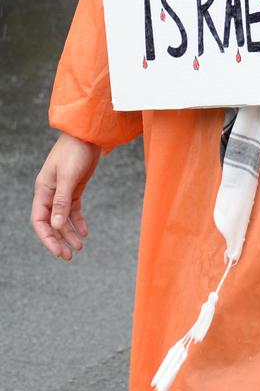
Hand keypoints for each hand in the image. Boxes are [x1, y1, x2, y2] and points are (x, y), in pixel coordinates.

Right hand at [31, 134, 100, 261]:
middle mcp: (50, 192)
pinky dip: (77, 221)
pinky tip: (84, 232)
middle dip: (58, 240)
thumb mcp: (68, 176)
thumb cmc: (75, 151)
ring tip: (79, 247)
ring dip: (69, 233)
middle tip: (69, 256)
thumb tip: (56, 225)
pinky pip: (73, 209)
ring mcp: (62, 190)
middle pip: (51, 223)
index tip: (58, 252)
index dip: (47, 238)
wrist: (88, 134)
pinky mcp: (75, 187)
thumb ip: (62, 201)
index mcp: (43, 190)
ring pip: (62, 218)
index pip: (40, 221)